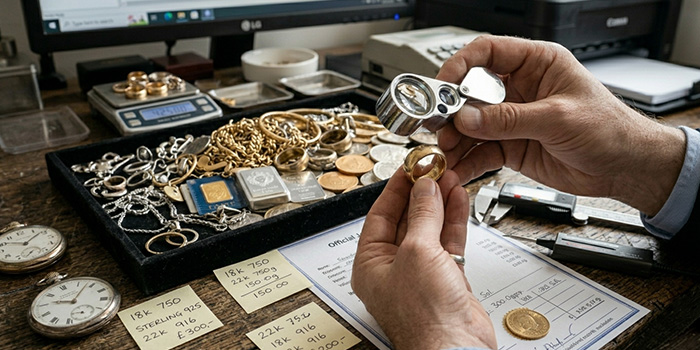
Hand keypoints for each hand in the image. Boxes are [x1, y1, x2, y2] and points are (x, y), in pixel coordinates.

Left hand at [351, 170, 495, 349]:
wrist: (456, 347)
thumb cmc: (425, 316)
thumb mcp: (417, 252)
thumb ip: (422, 215)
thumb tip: (424, 188)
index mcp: (371, 263)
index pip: (380, 216)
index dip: (395, 189)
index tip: (409, 168)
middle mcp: (393, 267)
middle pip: (406, 219)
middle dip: (421, 193)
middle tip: (433, 169)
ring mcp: (421, 273)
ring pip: (430, 228)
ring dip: (440, 203)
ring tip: (450, 177)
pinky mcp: (446, 278)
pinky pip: (448, 241)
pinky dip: (454, 220)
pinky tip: (459, 199)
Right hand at [436, 35, 685, 215]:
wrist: (625, 168)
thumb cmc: (610, 130)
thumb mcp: (557, 118)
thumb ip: (509, 119)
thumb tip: (468, 118)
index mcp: (536, 64)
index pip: (487, 53)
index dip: (460, 65)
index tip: (443, 84)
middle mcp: (520, 89)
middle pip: (471, 92)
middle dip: (451, 109)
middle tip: (437, 124)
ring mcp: (513, 119)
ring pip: (471, 125)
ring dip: (455, 139)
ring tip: (445, 151)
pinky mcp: (511, 146)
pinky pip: (480, 151)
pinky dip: (467, 161)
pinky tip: (458, 169)